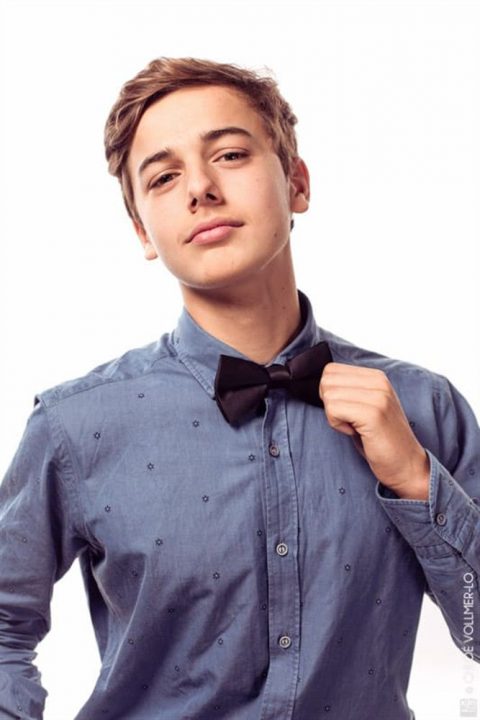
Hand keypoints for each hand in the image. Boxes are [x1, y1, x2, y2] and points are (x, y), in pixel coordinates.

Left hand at [319, 363, 429, 499]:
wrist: (406, 464)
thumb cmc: (380, 439)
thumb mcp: (366, 405)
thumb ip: (349, 390)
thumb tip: (322, 383)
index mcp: (376, 376)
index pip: (331, 370)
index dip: (331, 393)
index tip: (349, 411)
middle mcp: (379, 381)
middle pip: (327, 380)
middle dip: (330, 403)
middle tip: (351, 420)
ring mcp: (377, 396)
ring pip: (328, 394)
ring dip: (334, 416)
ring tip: (355, 427)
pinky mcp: (373, 413)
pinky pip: (333, 410)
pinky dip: (337, 425)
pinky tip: (356, 432)